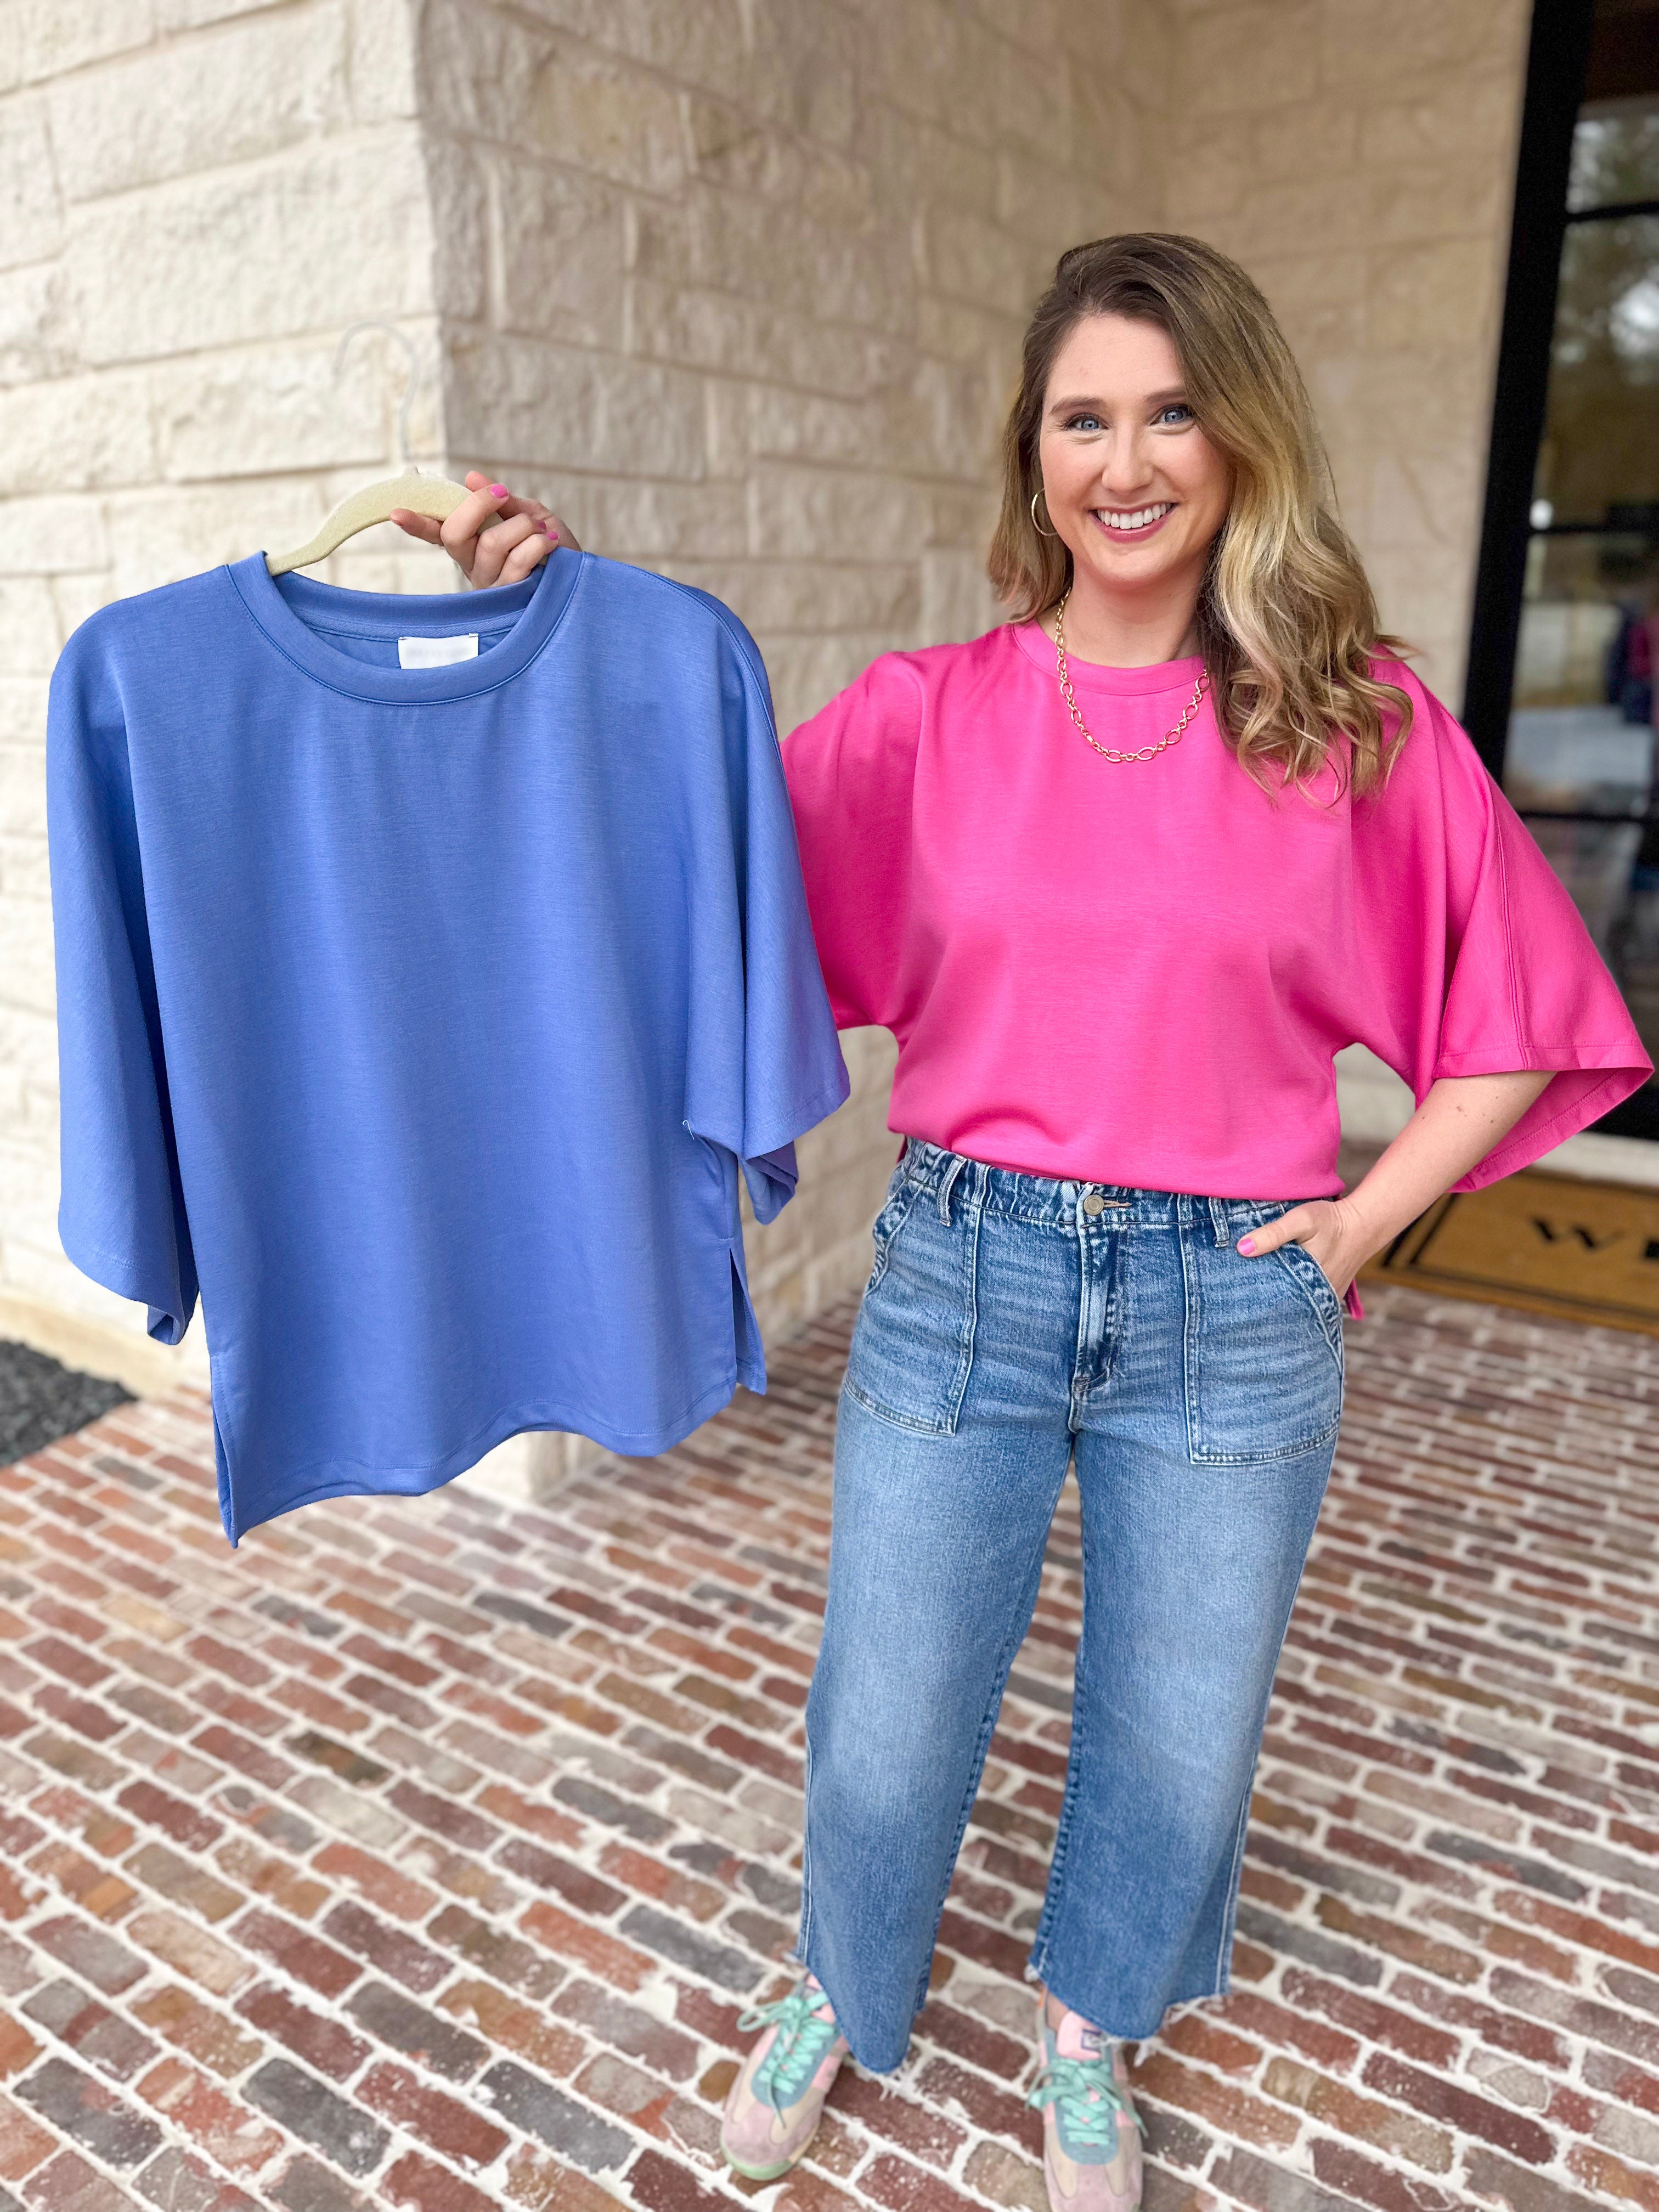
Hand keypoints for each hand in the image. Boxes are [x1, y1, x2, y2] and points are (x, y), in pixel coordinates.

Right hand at [388, 471, 580, 587]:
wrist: (585, 577)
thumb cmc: (553, 546)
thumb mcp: (530, 515)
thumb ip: (502, 501)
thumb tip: (473, 477)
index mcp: (471, 544)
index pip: (438, 533)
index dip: (417, 523)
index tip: (396, 512)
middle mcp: (473, 566)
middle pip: (456, 532)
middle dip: (478, 504)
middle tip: (502, 494)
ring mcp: (490, 585)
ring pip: (491, 543)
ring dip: (521, 527)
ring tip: (541, 531)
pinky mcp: (511, 598)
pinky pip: (516, 562)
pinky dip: (536, 544)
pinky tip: (549, 544)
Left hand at [1235, 1198, 1365, 1299]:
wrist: (1362, 1225)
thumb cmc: (1330, 1221)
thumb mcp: (1300, 1220)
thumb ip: (1273, 1234)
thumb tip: (1242, 1249)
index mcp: (1306, 1282)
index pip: (1271, 1297)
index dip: (1253, 1292)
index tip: (1237, 1286)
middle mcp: (1317, 1297)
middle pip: (1282, 1303)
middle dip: (1264, 1298)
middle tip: (1242, 1292)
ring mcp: (1326, 1299)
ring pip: (1295, 1304)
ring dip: (1280, 1298)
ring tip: (1257, 1292)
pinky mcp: (1330, 1295)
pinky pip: (1308, 1301)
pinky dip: (1295, 1295)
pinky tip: (1281, 1288)